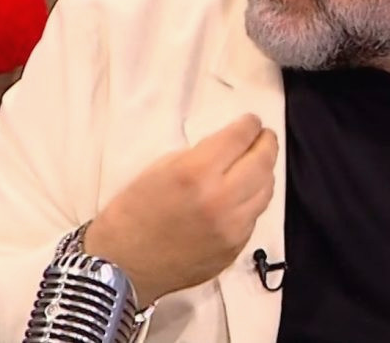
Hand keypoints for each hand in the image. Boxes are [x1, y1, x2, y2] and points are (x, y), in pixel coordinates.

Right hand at [84, 114, 277, 305]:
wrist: (123, 266)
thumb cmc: (132, 213)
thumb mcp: (160, 169)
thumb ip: (200, 155)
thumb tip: (229, 148)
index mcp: (195, 173)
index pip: (240, 137)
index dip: (250, 125)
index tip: (252, 122)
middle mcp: (220, 199)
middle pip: (263, 161)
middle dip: (267, 143)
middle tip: (264, 137)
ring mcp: (232, 227)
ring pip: (266, 190)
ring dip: (265, 172)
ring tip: (258, 163)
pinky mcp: (235, 247)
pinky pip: (255, 215)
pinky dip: (253, 200)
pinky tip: (245, 194)